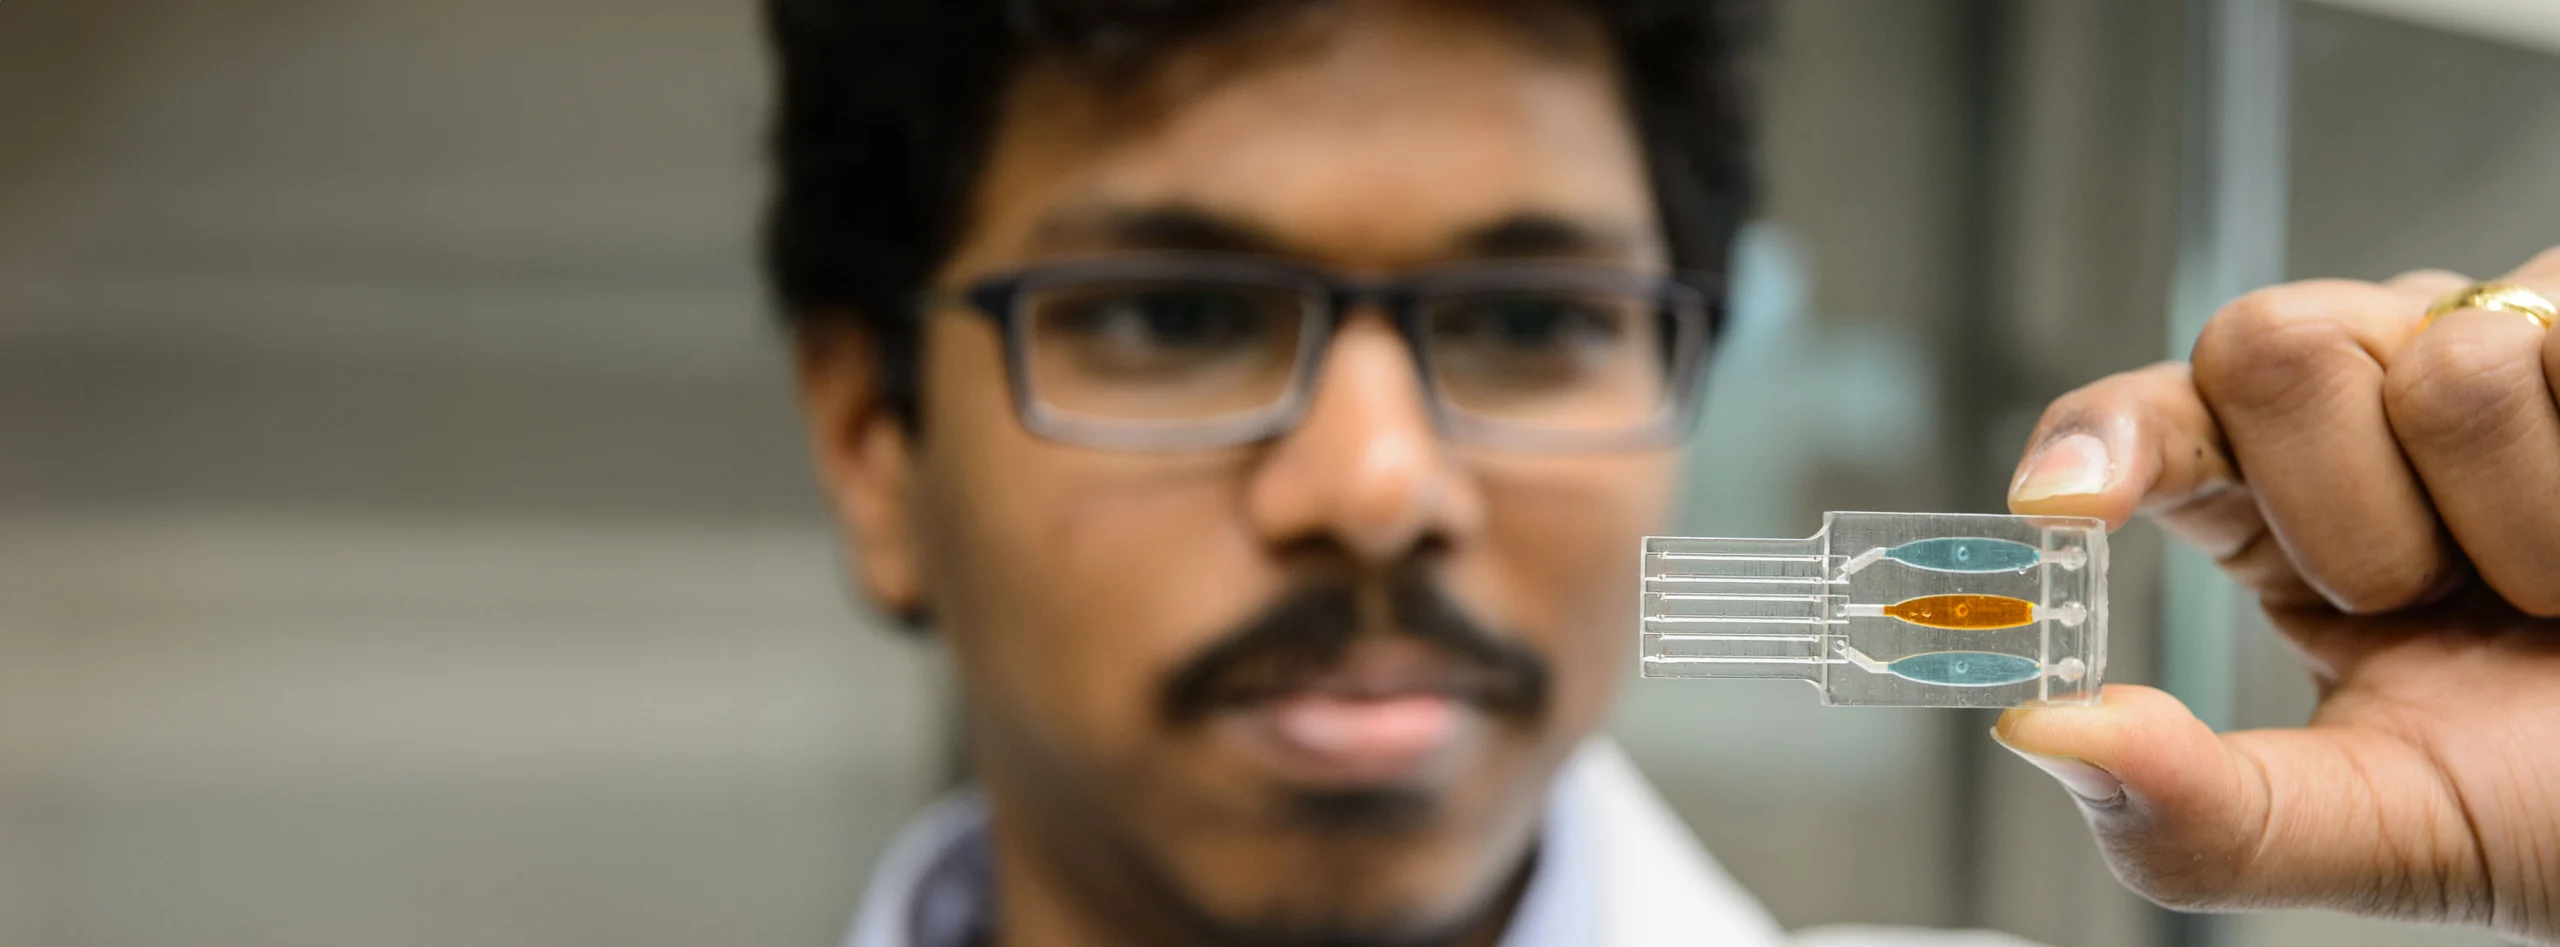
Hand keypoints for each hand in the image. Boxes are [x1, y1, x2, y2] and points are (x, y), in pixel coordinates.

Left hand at [1997, 247, 2559, 941]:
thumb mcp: (2378, 829)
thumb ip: (2202, 810)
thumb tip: (2041, 732)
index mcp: (2277, 506)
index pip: (2144, 422)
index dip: (2095, 441)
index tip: (2059, 506)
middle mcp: (2375, 403)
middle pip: (2260, 344)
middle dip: (2347, 510)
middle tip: (2437, 602)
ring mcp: (2508, 351)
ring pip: (2433, 362)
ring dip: (2507, 526)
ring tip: (2559, 593)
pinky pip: (2558, 347)